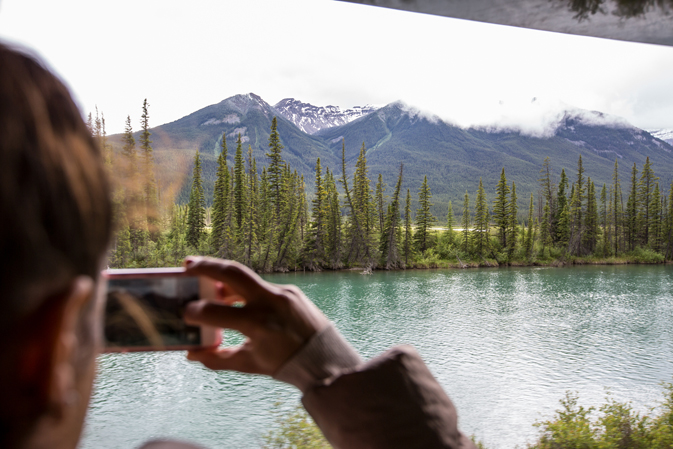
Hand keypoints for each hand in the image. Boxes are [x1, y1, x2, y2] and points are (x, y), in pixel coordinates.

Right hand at [183, 256, 328, 375]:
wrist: (325, 358)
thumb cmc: (285, 364)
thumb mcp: (250, 364)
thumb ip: (218, 358)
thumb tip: (191, 353)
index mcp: (258, 324)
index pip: (217, 312)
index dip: (196, 312)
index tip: (185, 312)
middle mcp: (270, 302)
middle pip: (233, 273)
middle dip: (207, 266)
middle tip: (187, 264)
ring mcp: (282, 293)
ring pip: (247, 277)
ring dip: (224, 276)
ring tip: (205, 279)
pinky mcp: (291, 290)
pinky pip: (261, 286)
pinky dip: (244, 289)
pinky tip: (232, 294)